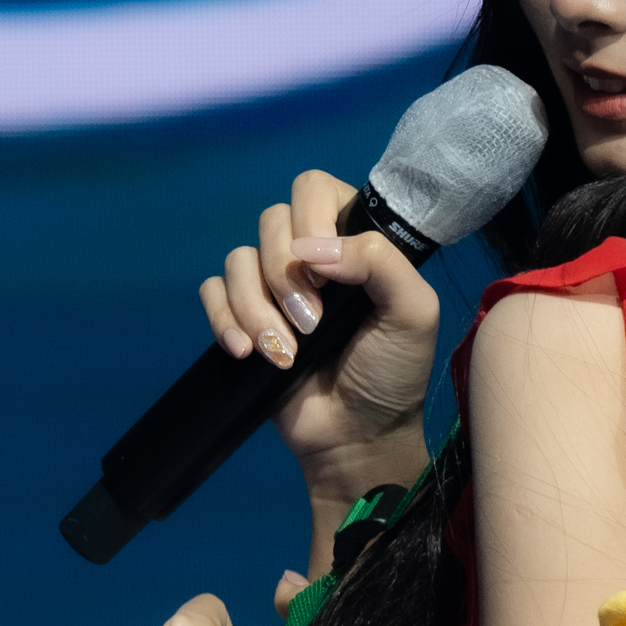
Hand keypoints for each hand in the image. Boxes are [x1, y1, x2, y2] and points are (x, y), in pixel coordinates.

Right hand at [198, 168, 441, 498]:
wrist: (356, 436)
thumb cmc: (392, 373)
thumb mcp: (413, 313)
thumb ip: (381, 262)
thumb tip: (316, 248)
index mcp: (352, 241)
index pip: (314, 188)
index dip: (311, 218)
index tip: (327, 271)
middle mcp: (310, 256)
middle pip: (270, 220)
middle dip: (285, 276)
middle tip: (313, 324)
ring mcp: (272, 286)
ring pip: (237, 259)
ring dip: (257, 308)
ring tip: (286, 352)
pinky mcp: (241, 317)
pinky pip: (211, 292)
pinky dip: (224, 321)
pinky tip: (247, 353)